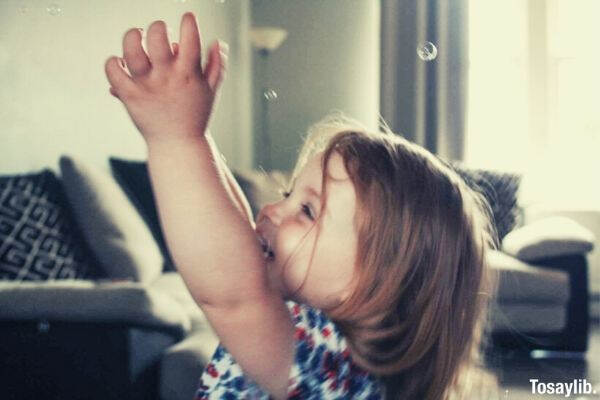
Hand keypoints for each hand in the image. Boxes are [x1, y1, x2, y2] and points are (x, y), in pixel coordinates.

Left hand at [105, 12, 225, 142]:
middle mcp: (167, 77)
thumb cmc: (195, 115)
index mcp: (189, 74)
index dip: (189, 21)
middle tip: (159, 31)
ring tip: (137, 36)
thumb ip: (216, 66)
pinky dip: (114, 61)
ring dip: (133, 35)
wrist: (177, 145)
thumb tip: (217, 42)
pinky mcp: (129, 96)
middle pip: (157, 37)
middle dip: (158, 26)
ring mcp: (146, 86)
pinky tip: (122, 62)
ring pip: (132, 49)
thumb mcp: (211, 91)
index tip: (188, 17)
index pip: (190, 38)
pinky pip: (113, 70)